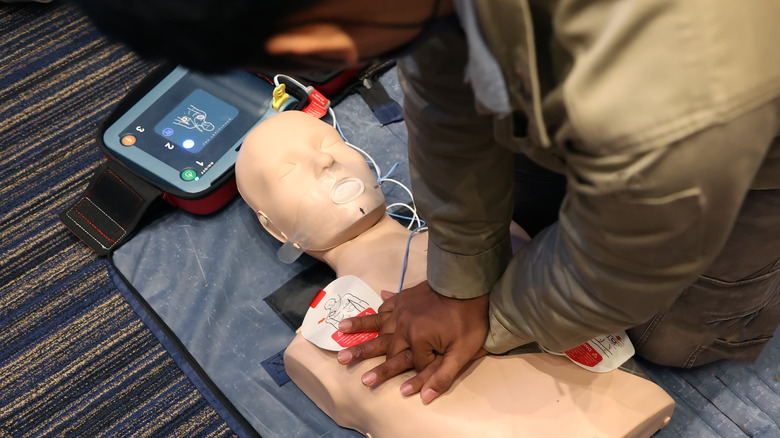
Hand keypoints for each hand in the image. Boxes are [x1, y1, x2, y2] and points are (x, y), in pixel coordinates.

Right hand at [336, 281, 488, 403]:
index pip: (412, 363)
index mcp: (416, 338)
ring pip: (376, 322)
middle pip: (383, 345)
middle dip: (362, 354)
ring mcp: (401, 309)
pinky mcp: (404, 298)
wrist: (468, 284)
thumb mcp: (462, 353)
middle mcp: (403, 324)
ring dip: (358, 327)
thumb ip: (441, 377)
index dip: (421, 370)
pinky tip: (371, 307)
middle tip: (342, 360)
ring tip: (340, 330)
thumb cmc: (469, 320)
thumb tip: (423, 397)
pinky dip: (376, 311)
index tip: (428, 370)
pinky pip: (385, 306)